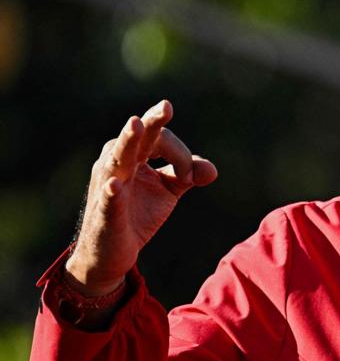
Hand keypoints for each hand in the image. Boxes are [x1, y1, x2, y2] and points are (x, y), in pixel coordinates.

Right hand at [65, 100, 217, 296]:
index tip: (190, 176)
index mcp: (135, 155)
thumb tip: (212, 170)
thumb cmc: (137, 214)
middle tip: (167, 106)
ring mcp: (108, 186)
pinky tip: (114, 184)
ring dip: (128, 142)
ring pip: (118, 159)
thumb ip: (190, 174)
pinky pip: (109, 200)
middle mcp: (118, 164)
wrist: (110, 253)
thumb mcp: (169, 191)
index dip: (181, 155)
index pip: (161, 139)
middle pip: (137, 138)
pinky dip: (112, 191)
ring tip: (135, 125)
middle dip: (152, 122)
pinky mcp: (105, 213)